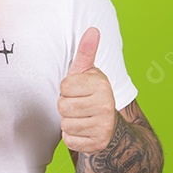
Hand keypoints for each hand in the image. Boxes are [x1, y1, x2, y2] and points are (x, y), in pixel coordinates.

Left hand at [58, 27, 118, 153]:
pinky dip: (72, 137)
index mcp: (102, 84)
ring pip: (65, 124)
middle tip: (78, 105)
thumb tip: (93, 29)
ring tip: (81, 118)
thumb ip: (86, 51)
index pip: (64, 86)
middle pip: (62, 106)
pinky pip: (69, 140)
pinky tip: (83, 131)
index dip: (67, 89)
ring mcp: (104, 126)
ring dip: (69, 122)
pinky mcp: (98, 144)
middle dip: (66, 106)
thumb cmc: (90, 94)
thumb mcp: (87, 72)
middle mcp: (106, 105)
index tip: (78, 90)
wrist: (109, 126)